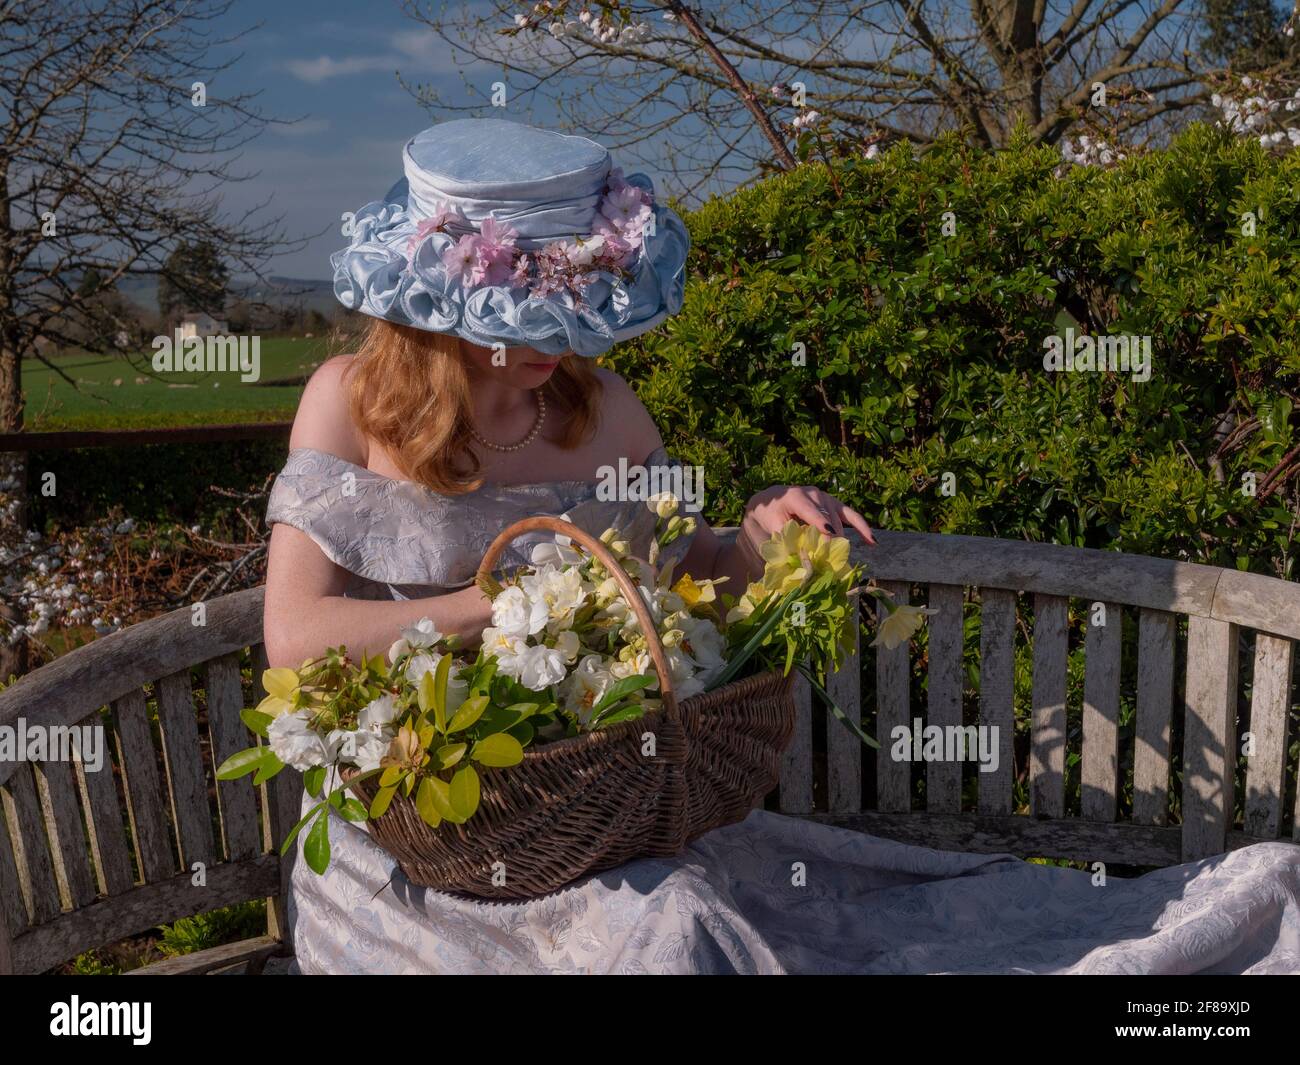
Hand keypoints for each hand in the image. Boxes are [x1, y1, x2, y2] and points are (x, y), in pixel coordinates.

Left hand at [739, 484, 876, 565]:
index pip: (811, 511)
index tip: (829, 535)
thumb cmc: (771, 514)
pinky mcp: (835, 505)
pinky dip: (863, 529)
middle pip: (827, 521)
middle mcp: (815, 494)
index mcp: (796, 497)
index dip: (821, 523)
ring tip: (839, 562)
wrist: (773, 501)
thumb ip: (785, 537)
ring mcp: (827, 499)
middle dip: (829, 542)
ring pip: (838, 524)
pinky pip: (852, 516)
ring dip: (838, 542)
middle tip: (829, 563)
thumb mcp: (771, 524)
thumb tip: (798, 555)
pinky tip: (872, 542)